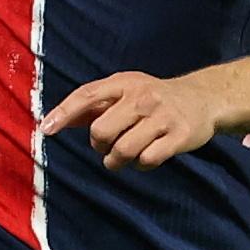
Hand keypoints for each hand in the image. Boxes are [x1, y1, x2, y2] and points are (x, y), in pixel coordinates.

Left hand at [37, 72, 219, 171]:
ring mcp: (162, 117)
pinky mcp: (179, 136)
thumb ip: (93, 105)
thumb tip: (56, 121)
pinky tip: (145, 157)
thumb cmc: (153, 98)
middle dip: (98, 145)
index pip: (87, 95)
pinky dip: (140, 165)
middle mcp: (142, 97)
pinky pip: (147, 160)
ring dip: (116, 160)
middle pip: (101, 130)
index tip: (46, 129)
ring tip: (122, 156)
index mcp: (124, 83)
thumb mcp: (125, 91)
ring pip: (123, 150)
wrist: (203, 98)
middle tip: (105, 146)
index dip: (64, 112)